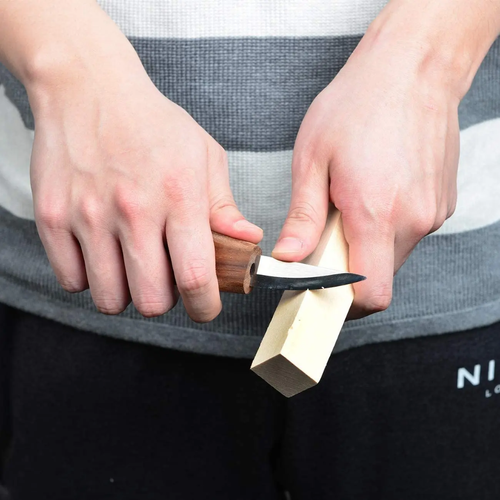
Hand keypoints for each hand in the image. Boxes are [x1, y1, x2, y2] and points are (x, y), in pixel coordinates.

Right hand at [29, 53, 261, 320]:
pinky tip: (102, 254)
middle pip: (151, 300)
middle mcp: (133, 209)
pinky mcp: (53, 217)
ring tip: (132, 266)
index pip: (195, 277)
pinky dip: (89, 278)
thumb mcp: (204, 156)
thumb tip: (248, 242)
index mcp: (178, 195)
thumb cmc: (152, 123)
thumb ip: (226, 207)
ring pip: (109, 298)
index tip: (205, 307)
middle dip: (164, 302)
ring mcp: (88, 215)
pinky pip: (72, 280)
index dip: (205, 306)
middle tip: (165, 281)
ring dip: (126, 293)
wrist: (89, 88)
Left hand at [272, 22, 460, 318]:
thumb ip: (302, 218)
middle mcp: (412, 220)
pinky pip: (409, 231)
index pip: (371, 295)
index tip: (324, 289)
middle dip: (351, 267)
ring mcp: (432, 212)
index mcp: (376, 214)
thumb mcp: (313, 159)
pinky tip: (375, 191)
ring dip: (369, 243)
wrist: (413, 68)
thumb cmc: (358, 105)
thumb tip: (289, 258)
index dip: (346, 302)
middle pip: (380, 277)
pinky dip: (388, 225)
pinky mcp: (441, 203)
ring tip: (352, 203)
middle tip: (329, 233)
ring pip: (394, 254)